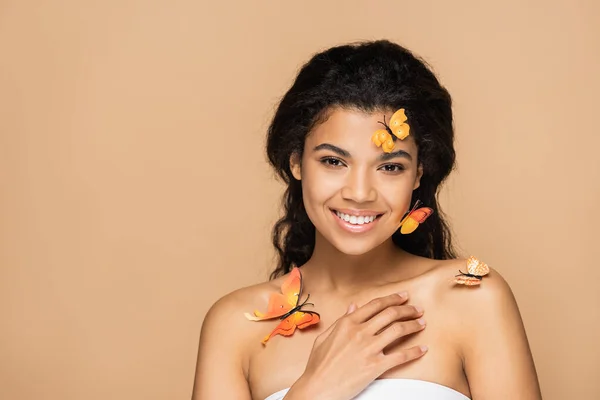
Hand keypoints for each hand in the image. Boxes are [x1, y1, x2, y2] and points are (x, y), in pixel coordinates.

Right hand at [286, 292, 426, 399]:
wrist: (318, 387)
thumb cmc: (318, 364)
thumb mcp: (325, 336)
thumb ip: (341, 320)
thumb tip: (353, 306)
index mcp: (347, 323)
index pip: (375, 305)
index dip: (392, 298)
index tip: (403, 297)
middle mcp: (360, 332)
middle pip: (390, 314)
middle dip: (407, 309)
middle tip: (417, 309)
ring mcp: (368, 349)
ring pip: (398, 330)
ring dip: (413, 325)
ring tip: (421, 323)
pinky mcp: (375, 366)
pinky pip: (400, 356)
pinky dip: (414, 352)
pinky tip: (423, 349)